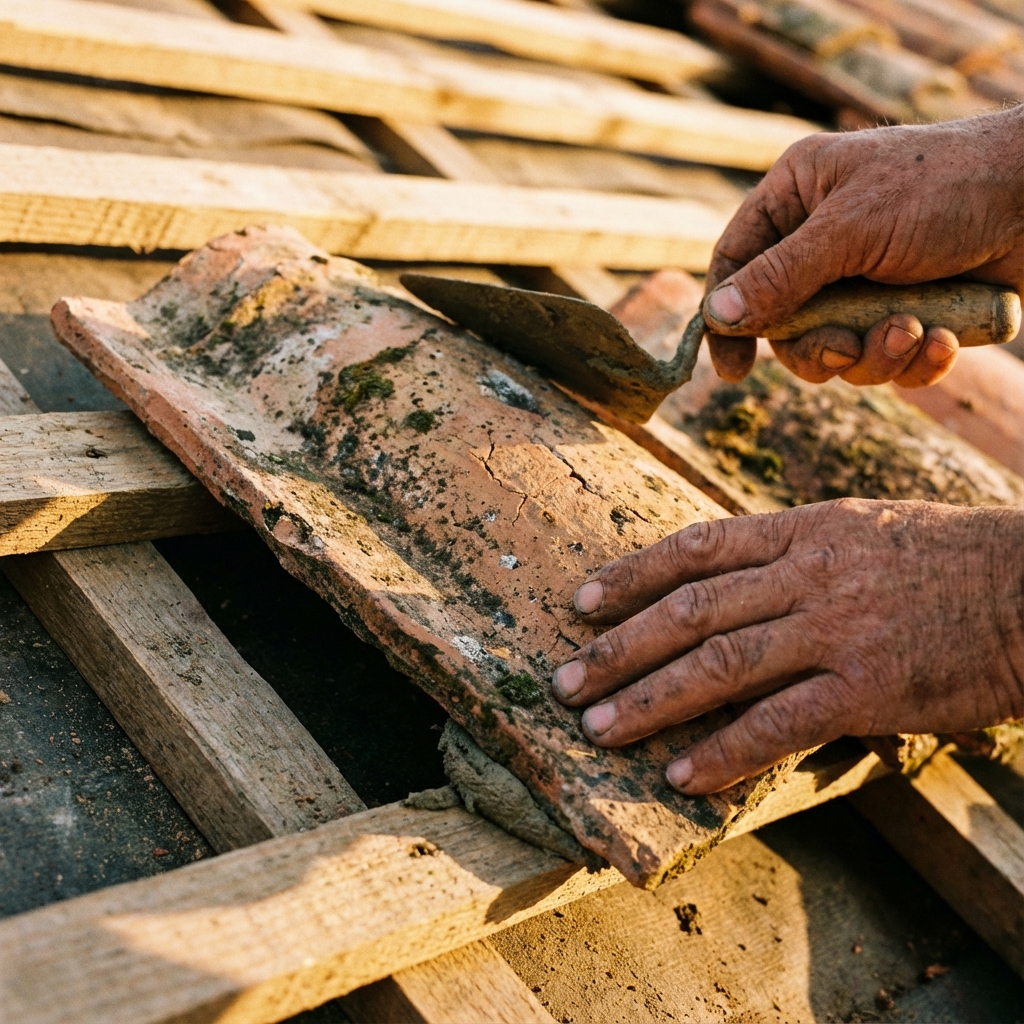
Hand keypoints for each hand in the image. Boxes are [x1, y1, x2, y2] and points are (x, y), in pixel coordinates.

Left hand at [551, 500, 1023, 794]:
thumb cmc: (946, 557)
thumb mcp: (859, 528)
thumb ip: (788, 550)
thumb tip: (720, 578)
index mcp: (802, 529)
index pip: (694, 549)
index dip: (630, 576)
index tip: (580, 602)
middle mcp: (808, 573)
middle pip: (690, 610)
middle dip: (618, 648)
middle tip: (563, 679)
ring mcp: (836, 630)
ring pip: (718, 665)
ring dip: (649, 700)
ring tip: (597, 727)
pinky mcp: (869, 688)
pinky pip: (778, 723)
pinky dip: (724, 750)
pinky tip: (681, 773)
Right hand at [703, 106, 1023, 386]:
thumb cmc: (947, 186)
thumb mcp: (851, 228)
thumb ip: (781, 275)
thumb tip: (716, 315)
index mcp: (798, 198)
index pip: (736, 262)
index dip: (727, 318)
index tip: (732, 369)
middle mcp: (825, 241)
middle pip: (785, 324)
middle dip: (819, 348)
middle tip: (845, 349)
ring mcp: (868, 279)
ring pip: (837, 350)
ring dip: (873, 355)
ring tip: (912, 331)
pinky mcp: (910, 309)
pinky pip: (888, 360)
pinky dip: (914, 360)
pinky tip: (941, 338)